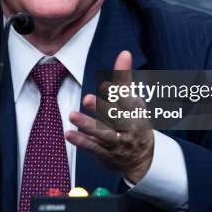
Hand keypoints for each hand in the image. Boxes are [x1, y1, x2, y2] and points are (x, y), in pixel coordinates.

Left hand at [65, 50, 153, 183]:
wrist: (143, 158)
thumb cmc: (134, 120)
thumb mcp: (132, 99)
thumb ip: (124, 78)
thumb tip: (124, 53)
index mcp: (136, 112)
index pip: (127, 102)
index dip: (117, 94)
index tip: (105, 85)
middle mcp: (128, 127)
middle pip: (115, 118)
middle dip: (102, 109)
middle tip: (87, 99)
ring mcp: (117, 142)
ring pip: (102, 134)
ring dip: (87, 124)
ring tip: (72, 115)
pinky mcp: (105, 153)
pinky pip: (92, 147)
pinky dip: (81, 141)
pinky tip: (68, 134)